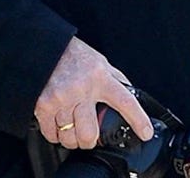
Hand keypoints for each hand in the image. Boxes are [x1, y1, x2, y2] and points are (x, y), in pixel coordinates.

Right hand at [33, 36, 152, 149]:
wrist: (45, 48)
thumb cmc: (74, 56)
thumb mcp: (101, 63)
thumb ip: (115, 80)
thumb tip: (132, 95)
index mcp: (101, 78)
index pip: (125, 102)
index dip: (138, 120)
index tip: (145, 133)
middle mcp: (82, 89)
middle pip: (90, 133)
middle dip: (91, 141)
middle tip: (90, 138)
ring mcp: (62, 98)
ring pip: (70, 137)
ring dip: (72, 140)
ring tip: (72, 132)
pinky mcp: (44, 105)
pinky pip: (51, 134)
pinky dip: (55, 136)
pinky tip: (58, 128)